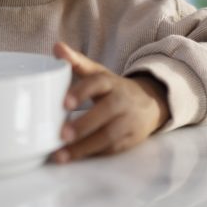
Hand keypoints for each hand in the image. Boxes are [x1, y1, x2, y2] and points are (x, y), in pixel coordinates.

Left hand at [52, 42, 168, 162]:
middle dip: (84, 124)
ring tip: (61, 155)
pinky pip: (111, 150)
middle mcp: (122, 101)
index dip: (82, 91)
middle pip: (106, 112)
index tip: (65, 102)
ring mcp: (128, 122)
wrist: (150, 104)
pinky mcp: (130, 140)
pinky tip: (73, 158)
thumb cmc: (114, 89)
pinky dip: (92, 155)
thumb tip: (56, 47)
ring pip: (109, 136)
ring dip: (84, 147)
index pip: (98, 83)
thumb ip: (77, 62)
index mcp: (111, 82)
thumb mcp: (99, 73)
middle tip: (62, 134)